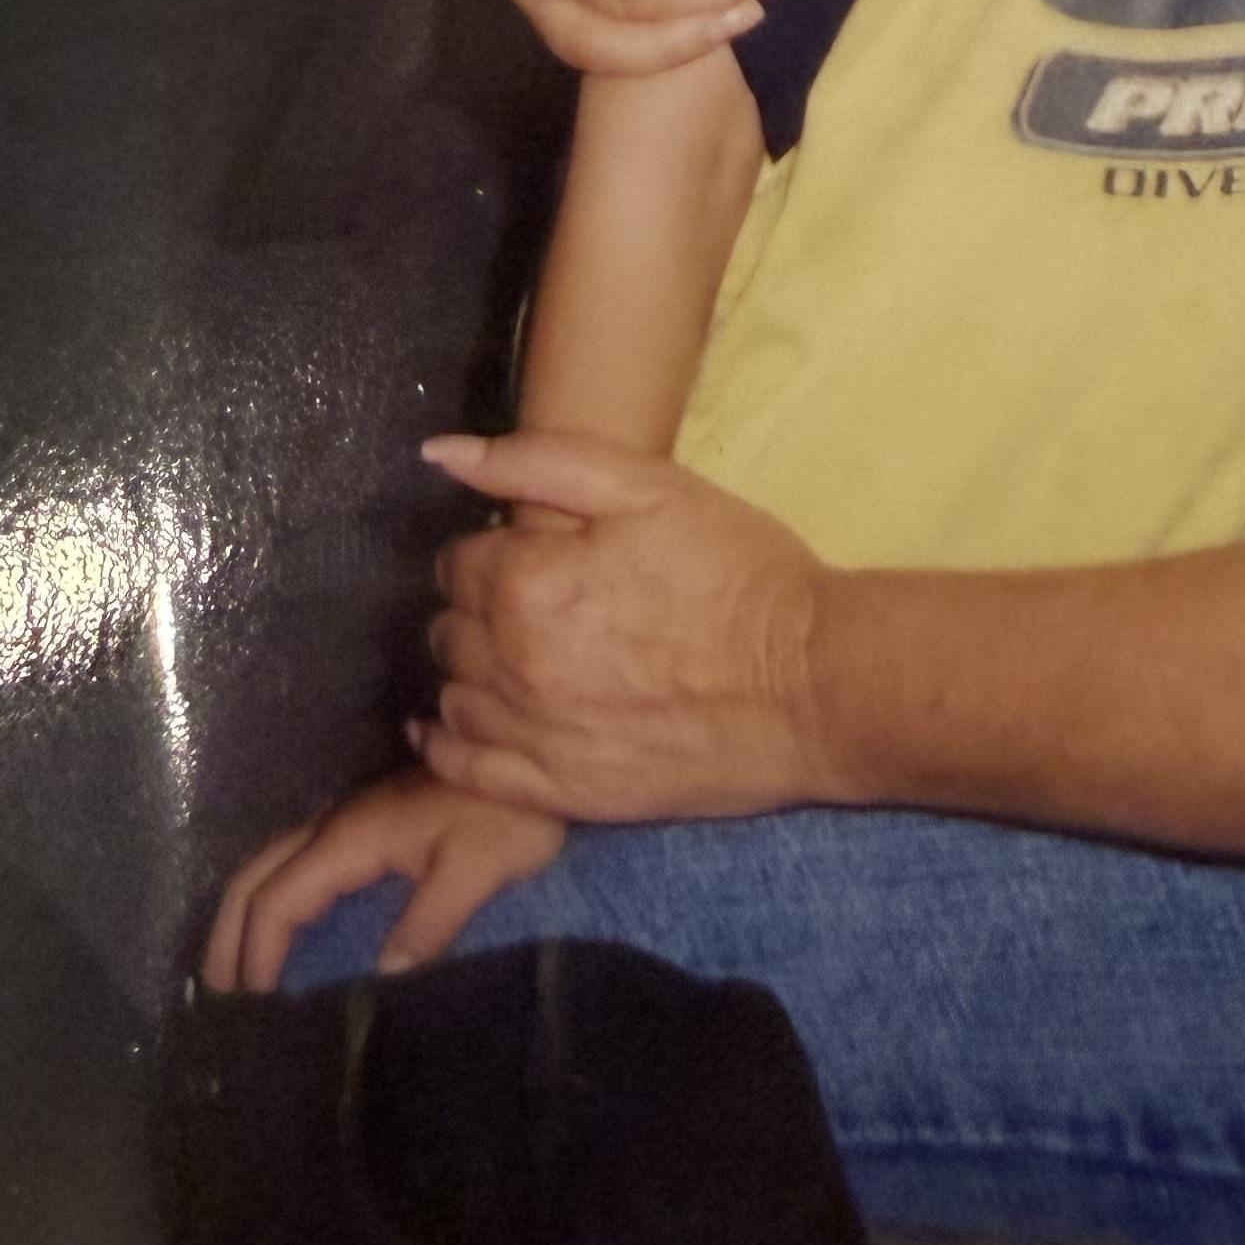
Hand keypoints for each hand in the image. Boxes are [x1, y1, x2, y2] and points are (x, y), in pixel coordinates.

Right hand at [202, 768, 566, 994]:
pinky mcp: (369, 822)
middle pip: (258, 874)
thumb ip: (430, 922)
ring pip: (275, 863)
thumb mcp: (479, 868)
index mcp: (353, 836)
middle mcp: (338, 823)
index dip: (255, 953)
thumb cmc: (510, 813)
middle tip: (214, 992)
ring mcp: (351, 818)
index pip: (279, 899)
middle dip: (228, 931)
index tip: (249, 1004)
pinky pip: (302, 863)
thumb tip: (383, 975)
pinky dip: (277, 898)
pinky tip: (287, 930)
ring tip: (237, 969)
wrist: (536, 749)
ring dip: (248, 911)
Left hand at [411, 429, 834, 825]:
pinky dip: (448, 746)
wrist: (808, 682)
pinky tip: (460, 727)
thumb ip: (537, 461)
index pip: (458, 563)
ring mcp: (533, 735)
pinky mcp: (559, 792)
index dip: (492, 552)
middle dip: (477, 610)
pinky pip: (466, 770)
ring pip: (453, 697)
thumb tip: (437, 453)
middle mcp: (513, 664)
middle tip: (531, 604)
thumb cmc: (735, 569)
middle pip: (449, 631)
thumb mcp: (649, 486)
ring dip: (471, 672)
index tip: (529, 554)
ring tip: (516, 660)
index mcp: (528, 582)